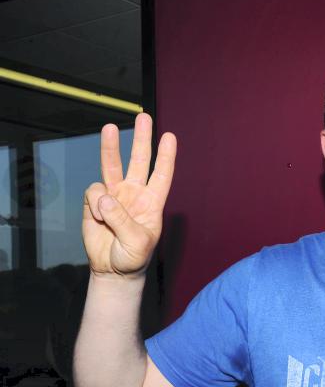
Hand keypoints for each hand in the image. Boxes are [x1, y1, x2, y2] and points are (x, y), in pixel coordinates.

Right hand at [82, 113, 175, 277]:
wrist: (113, 269)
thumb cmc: (133, 257)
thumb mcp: (137, 242)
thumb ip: (122, 220)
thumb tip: (105, 198)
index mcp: (152, 202)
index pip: (162, 174)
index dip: (166, 156)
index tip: (169, 136)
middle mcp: (134, 194)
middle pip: (139, 161)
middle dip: (141, 139)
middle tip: (144, 117)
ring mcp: (114, 196)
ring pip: (112, 165)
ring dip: (110, 147)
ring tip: (110, 128)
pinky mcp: (94, 202)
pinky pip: (93, 192)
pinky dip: (94, 204)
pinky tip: (98, 219)